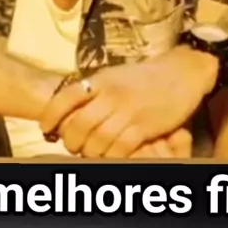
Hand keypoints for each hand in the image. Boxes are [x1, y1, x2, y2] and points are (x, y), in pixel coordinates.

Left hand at [39, 46, 217, 158]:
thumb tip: (69, 106)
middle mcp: (112, 95)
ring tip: (91, 152)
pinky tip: (111, 154)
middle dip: (70, 141)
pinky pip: (119, 149)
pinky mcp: (145, 126)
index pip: (66, 97)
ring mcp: (129, 111)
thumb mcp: (116, 75)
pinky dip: (111, 156)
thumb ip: (95, 89)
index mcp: (102, 80)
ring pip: (97, 141)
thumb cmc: (145, 76)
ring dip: (90, 152)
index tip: (46, 128)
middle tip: (73, 145)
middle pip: (78, 126)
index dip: (50, 115)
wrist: (182, 72)